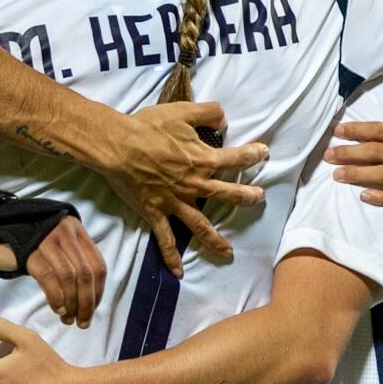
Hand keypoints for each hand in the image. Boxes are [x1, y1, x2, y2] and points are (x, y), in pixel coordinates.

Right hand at [21, 217, 102, 328]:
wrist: (9, 234)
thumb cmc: (42, 249)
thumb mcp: (65, 250)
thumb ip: (79, 267)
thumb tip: (91, 304)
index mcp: (79, 233)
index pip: (98, 266)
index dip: (98, 292)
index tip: (92, 311)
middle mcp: (66, 234)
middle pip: (85, 273)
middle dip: (86, 303)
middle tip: (82, 322)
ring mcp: (48, 241)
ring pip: (68, 276)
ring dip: (71, 303)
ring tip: (68, 319)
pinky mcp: (30, 252)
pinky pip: (48, 278)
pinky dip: (56, 297)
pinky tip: (57, 309)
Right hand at [99, 99, 267, 272]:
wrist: (118, 146)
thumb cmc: (148, 127)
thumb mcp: (182, 111)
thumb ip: (208, 112)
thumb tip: (225, 118)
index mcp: (202, 160)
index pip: (236, 158)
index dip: (253, 155)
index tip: (264, 153)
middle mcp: (194, 185)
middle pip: (228, 194)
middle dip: (247, 197)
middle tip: (259, 199)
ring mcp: (175, 202)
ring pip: (201, 226)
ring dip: (216, 240)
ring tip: (229, 252)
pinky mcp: (156, 213)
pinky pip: (166, 240)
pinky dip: (172, 258)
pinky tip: (179, 272)